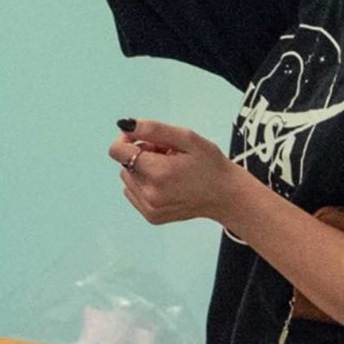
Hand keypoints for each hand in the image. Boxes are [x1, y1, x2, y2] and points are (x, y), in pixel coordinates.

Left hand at [107, 118, 251, 226]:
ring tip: (168, 169)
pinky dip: (144, 184)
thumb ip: (153, 129)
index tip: (146, 139)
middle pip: (124, 163)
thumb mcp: (187, 138)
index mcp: (158, 172)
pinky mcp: (151, 217)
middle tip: (167, 155)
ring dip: (142, 169)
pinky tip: (166, 183)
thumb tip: (125, 126)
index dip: (128, 139)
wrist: (226, 196)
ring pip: (127, 178)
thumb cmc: (209, 163)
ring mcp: (150, 208)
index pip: (117, 151)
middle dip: (140, 154)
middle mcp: (150, 194)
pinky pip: (133, 193)